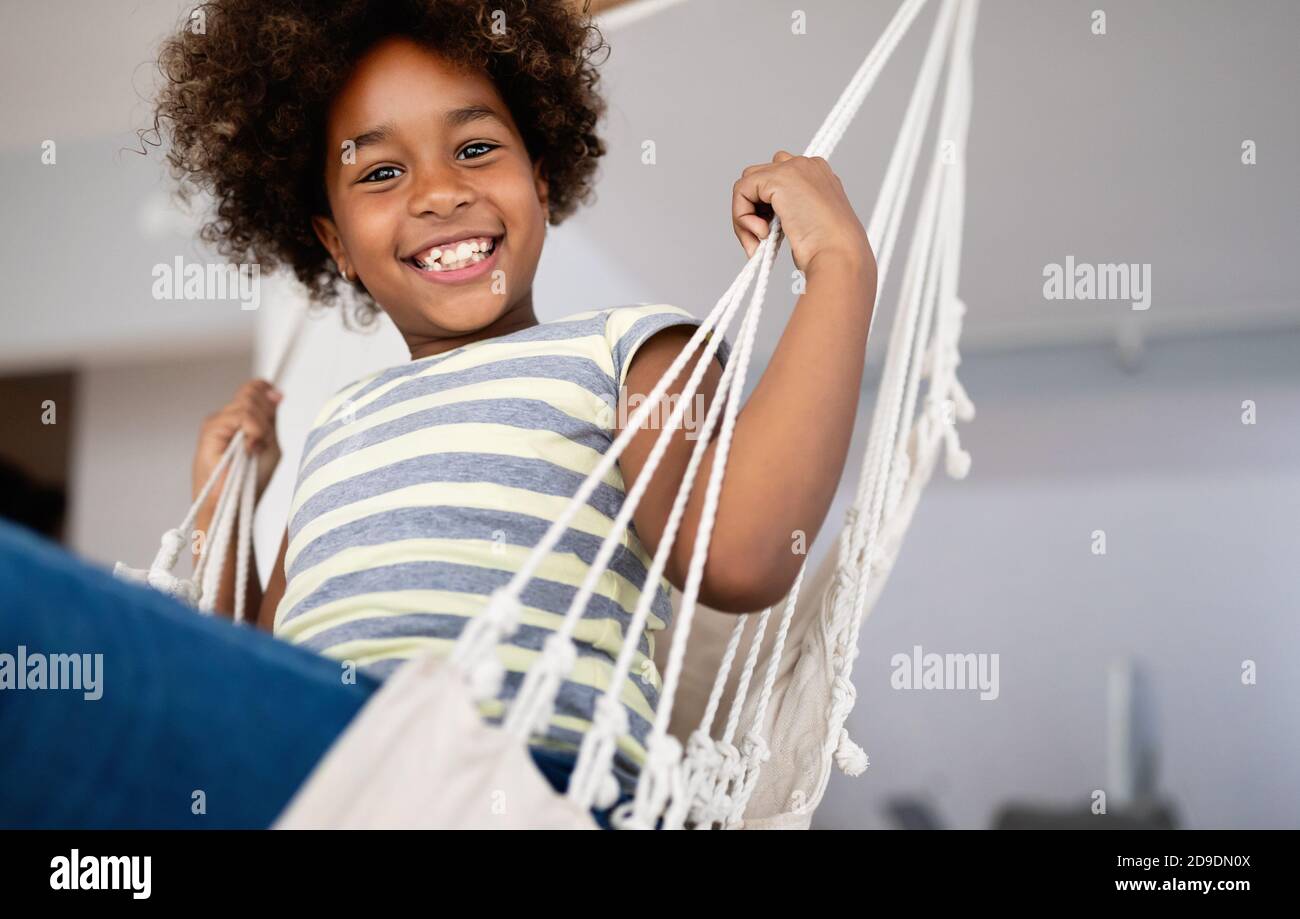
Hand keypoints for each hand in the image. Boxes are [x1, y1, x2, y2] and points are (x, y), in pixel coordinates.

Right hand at [193, 379, 282, 503]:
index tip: (278, 396)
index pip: (251, 390)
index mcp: (239, 421)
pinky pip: (240, 416)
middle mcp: (226, 419)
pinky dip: (253, 430)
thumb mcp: (269, 445)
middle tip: (264, 440)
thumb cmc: (250, 482)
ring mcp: (217, 423)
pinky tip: (251, 447)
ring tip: (256, 448)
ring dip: (261, 426)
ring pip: (247, 403)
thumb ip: (270, 420)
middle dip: (266, 414)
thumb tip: (275, 393)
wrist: (233, 505)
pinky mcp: (211, 431)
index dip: (264, 389)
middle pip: (251, 393)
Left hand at [731, 151, 874, 277]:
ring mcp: (794, 168)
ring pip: (748, 183)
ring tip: (759, 241)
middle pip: (760, 177)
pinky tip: (760, 234)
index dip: (766, 208)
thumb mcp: (810, 227)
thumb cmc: (830, 252)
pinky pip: (742, 190)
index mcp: (819, 176)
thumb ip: (789, 213)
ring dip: (744, 216)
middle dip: (753, 210)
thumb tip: (761, 220)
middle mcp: (807, 166)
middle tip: (760, 241)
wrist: (839, 257)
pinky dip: (741, 215)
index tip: (770, 236)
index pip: (778, 179)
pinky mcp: (778, 178)